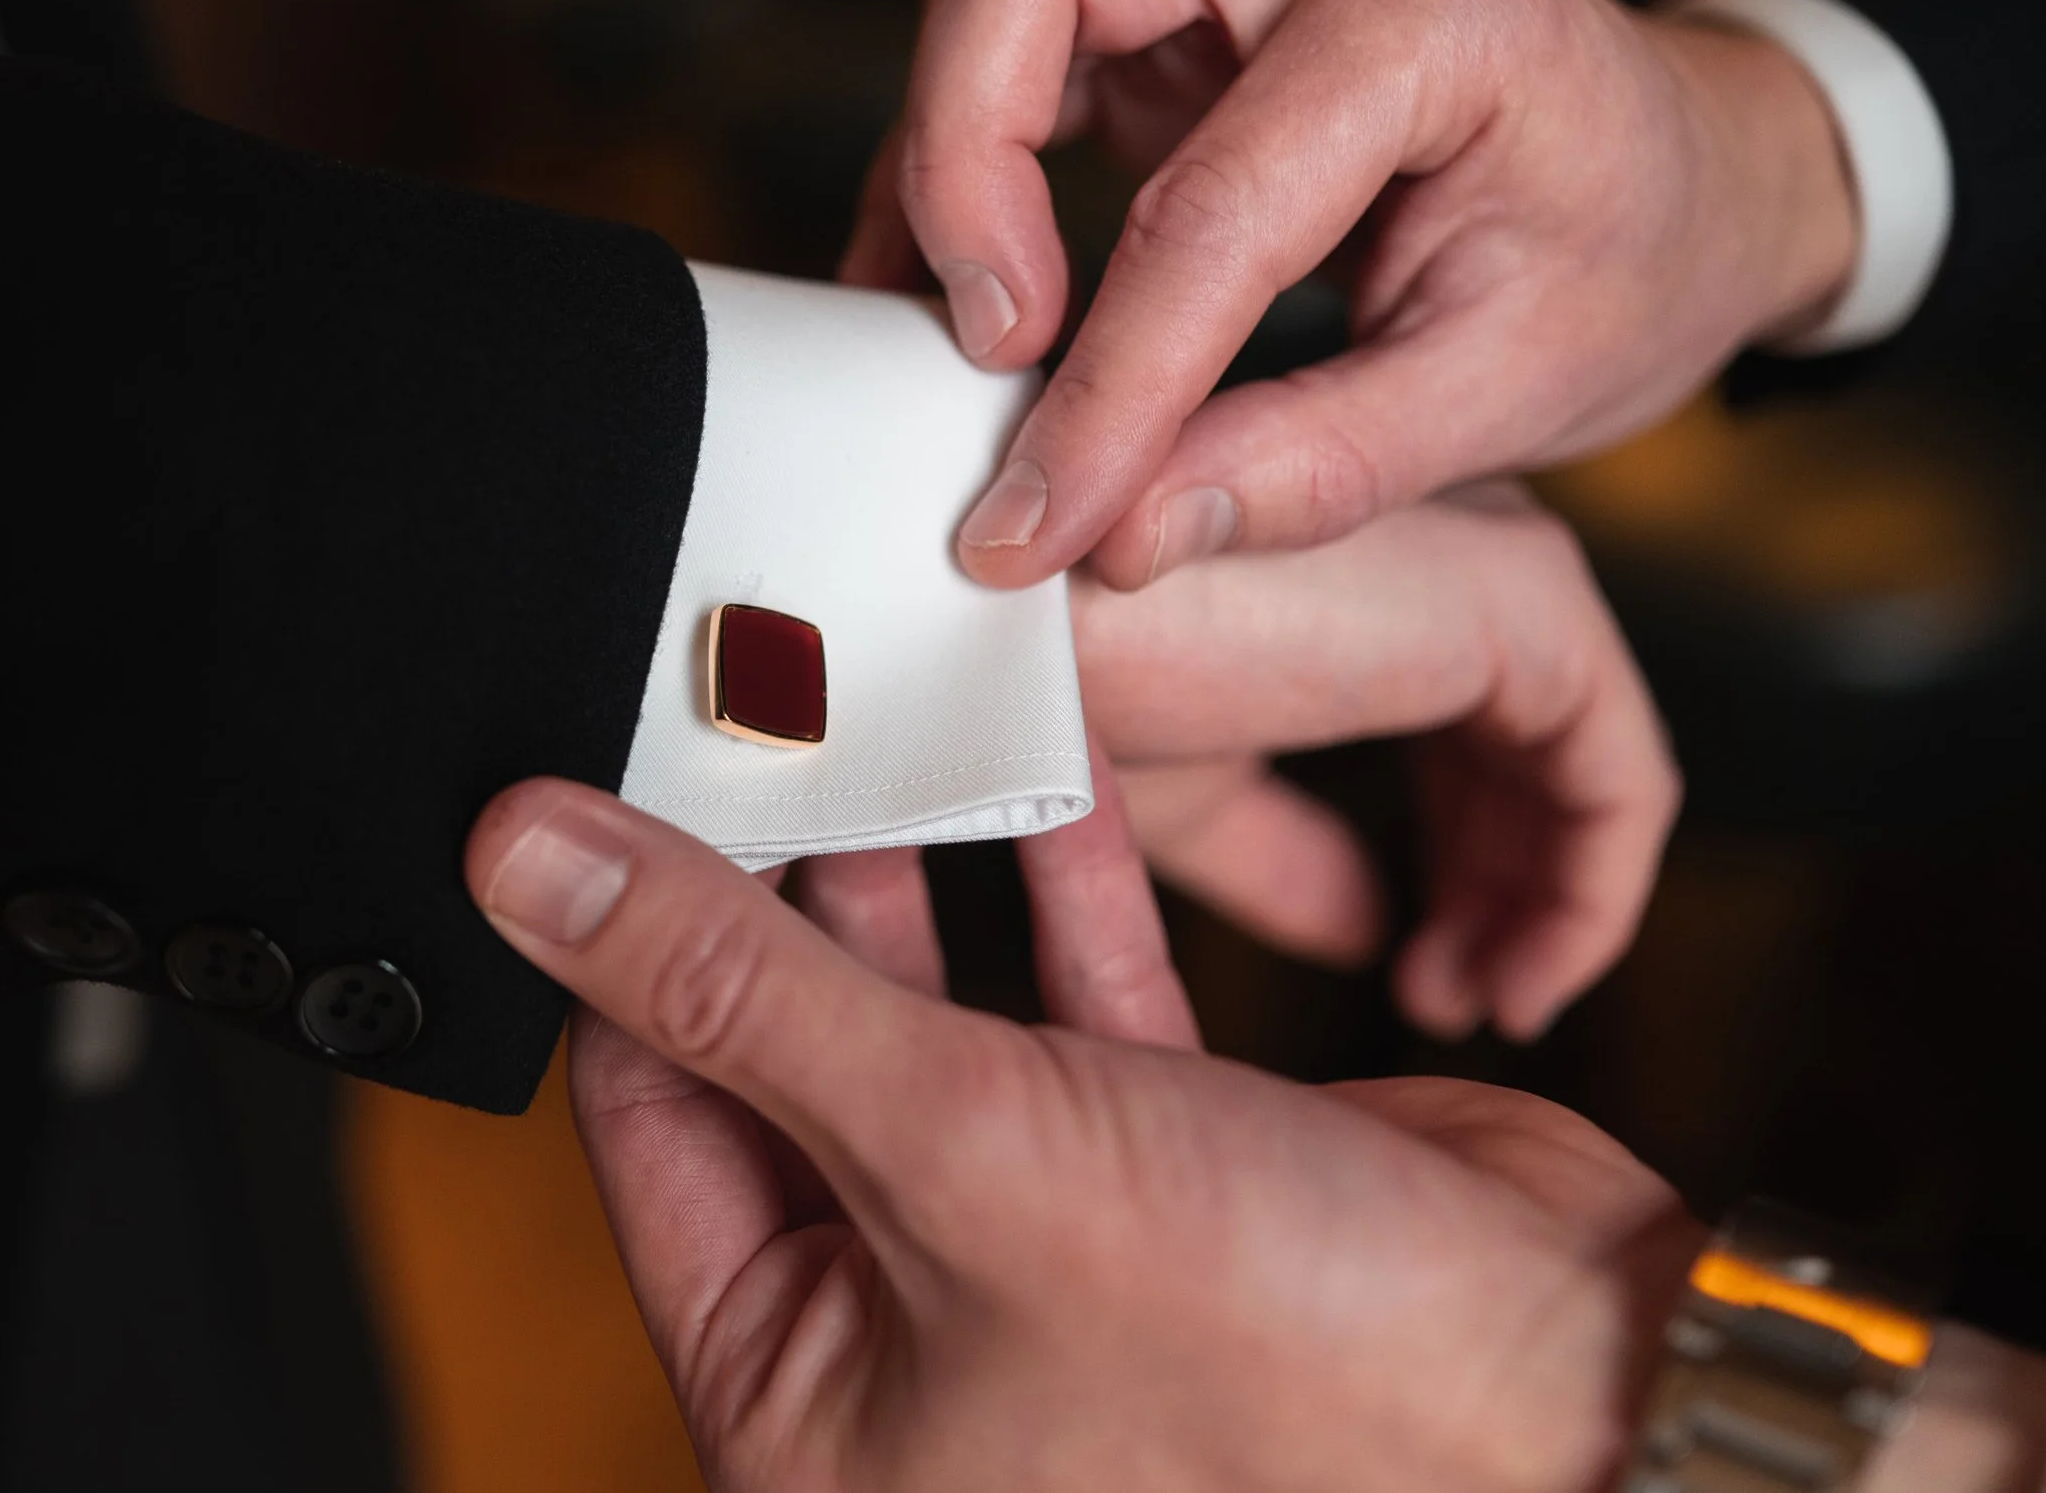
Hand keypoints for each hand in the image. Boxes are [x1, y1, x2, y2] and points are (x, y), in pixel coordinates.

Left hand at [464, 777, 1701, 1492]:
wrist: (1577, 1379)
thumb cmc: (1284, 1360)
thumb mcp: (956, 1149)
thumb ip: (734, 992)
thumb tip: (532, 869)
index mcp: (803, 1401)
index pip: (651, 1125)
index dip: (621, 948)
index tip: (600, 788)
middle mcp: (909, 1333)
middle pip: (786, 1056)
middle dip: (777, 886)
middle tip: (748, 716)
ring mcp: (1038, 1239)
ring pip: (932, 1015)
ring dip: (919, 867)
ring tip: (870, 709)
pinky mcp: (1160, 1162)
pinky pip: (1067, 1003)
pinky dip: (1053, 888)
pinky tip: (1027, 762)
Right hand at [841, 0, 1857, 585]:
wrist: (1694, 174)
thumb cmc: (1634, 264)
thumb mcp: (1513, 393)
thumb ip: (1316, 468)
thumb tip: (1120, 537)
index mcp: (1437, 13)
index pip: (1209, 204)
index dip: (1106, 385)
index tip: (1033, 527)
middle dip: (960, 158)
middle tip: (992, 345)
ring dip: (949, 159)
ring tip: (977, 341)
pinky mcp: (1181, 8)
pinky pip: (1019, 50)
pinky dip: (969, 171)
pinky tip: (983, 308)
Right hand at [1075, 483, 1677, 1040]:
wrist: (1008, 624)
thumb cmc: (1052, 679)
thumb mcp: (1178, 790)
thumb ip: (1278, 852)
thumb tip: (1364, 926)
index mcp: (1357, 567)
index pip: (1457, 722)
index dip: (1450, 856)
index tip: (1411, 972)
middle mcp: (1438, 542)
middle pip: (1526, 743)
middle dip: (1504, 884)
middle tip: (1449, 999)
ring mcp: (1488, 561)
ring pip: (1585, 762)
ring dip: (1548, 903)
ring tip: (1484, 1003)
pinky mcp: (1529, 604)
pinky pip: (1621, 778)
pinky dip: (1589, 897)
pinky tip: (1523, 983)